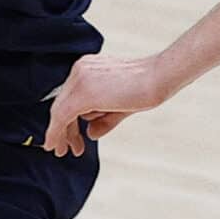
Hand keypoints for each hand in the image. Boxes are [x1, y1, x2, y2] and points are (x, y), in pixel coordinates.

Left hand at [43, 54, 171, 155]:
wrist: (162, 75)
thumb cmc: (148, 87)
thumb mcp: (120, 106)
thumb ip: (103, 118)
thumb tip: (90, 133)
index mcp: (87, 67)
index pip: (69, 97)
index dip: (67, 120)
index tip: (70, 138)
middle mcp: (80, 69)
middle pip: (62, 104)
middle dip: (62, 129)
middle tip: (63, 149)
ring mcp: (80, 78)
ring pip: (60, 110)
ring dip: (64, 133)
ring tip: (70, 150)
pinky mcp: (83, 91)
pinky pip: (62, 115)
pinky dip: (57, 132)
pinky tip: (57, 145)